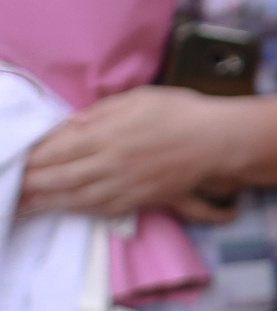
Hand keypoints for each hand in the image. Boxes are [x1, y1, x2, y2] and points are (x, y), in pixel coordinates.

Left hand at [18, 87, 244, 219]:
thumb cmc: (182, 112)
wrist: (221, 141)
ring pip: (79, 197)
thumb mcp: (137, 99)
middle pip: (61, 178)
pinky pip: (107, 208)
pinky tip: (70, 210)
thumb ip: (101, 113)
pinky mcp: (144, 198)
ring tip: (26, 206)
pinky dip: (84, 211)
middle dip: (32, 185)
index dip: (32, 159)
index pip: (57, 151)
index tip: (13, 163)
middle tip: (10, 190)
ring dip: (49, 203)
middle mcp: (112, 163)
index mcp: (107, 135)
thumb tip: (72, 125)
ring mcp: (128, 184)